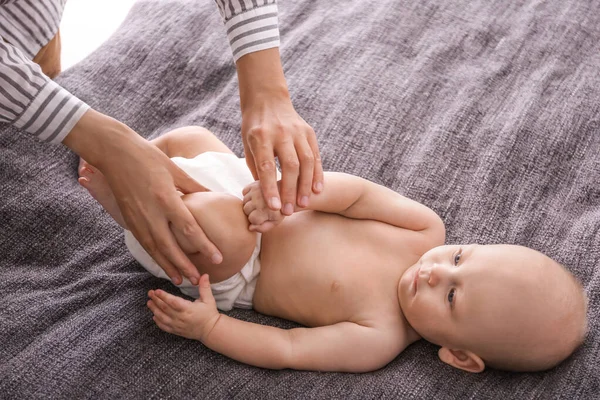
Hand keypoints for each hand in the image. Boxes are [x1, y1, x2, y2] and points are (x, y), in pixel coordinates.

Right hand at [63, 110, 222, 285]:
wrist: (114, 153)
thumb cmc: (147, 157)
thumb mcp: (175, 169)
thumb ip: (194, 186)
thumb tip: (213, 195)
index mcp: (166, 198)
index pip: (189, 229)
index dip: (204, 246)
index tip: (217, 258)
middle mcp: (151, 212)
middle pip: (171, 247)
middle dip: (186, 266)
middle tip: (200, 281)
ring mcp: (137, 218)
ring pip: (155, 249)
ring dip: (169, 267)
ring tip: (182, 281)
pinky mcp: (128, 220)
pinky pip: (144, 243)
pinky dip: (155, 256)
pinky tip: (163, 265)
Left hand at [147, 274, 219, 341]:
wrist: (211, 330)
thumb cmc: (209, 314)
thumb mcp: (209, 299)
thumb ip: (205, 287)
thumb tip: (205, 275)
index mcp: (188, 309)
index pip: (173, 302)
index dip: (164, 296)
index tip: (157, 291)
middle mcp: (181, 318)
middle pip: (165, 308)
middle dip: (156, 300)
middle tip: (150, 293)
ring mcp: (177, 325)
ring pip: (162, 318)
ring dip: (154, 310)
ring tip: (149, 302)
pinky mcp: (176, 331)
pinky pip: (164, 327)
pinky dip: (158, 321)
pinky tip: (154, 316)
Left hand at [237, 49, 323, 216]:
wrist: (267, 98)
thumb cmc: (254, 127)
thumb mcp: (248, 145)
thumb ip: (257, 168)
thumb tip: (265, 194)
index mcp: (261, 136)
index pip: (267, 166)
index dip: (271, 188)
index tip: (274, 208)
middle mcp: (280, 133)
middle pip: (290, 166)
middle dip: (290, 191)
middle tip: (288, 211)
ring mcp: (297, 131)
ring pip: (307, 161)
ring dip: (306, 185)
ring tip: (304, 204)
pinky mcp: (308, 131)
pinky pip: (316, 155)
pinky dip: (317, 174)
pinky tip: (317, 189)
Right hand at [242, 181, 285, 232]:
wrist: (286, 193)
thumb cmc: (280, 210)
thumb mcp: (275, 222)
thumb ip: (262, 228)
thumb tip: (250, 227)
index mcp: (264, 209)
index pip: (251, 219)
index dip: (257, 220)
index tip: (265, 217)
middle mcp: (258, 199)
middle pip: (246, 210)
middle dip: (252, 212)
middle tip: (262, 210)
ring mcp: (255, 190)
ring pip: (244, 201)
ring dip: (250, 204)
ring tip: (260, 203)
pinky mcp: (254, 184)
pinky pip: (244, 192)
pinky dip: (248, 195)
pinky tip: (257, 197)